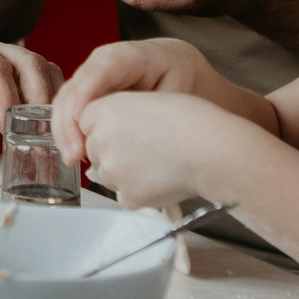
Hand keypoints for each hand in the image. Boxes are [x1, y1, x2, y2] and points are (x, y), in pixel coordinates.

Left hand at [0, 29, 59, 151]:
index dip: (4, 90)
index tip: (6, 120)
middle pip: (24, 60)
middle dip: (37, 92)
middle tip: (40, 126)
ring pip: (40, 71)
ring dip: (49, 98)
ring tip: (48, 129)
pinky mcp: (9, 94)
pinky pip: (40, 91)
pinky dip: (49, 107)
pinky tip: (47, 129)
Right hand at [49, 38, 217, 164]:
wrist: (175, 65)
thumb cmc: (177, 73)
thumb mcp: (176, 88)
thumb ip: (153, 108)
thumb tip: (134, 134)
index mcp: (124, 56)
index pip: (97, 73)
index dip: (84, 96)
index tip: (78, 121)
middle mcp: (99, 63)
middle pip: (73, 90)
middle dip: (68, 122)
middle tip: (74, 154)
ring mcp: (90, 77)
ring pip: (64, 101)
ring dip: (63, 131)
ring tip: (72, 159)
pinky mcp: (86, 93)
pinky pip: (69, 110)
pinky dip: (68, 132)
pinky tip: (75, 154)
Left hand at [74, 90, 228, 212]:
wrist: (211, 150)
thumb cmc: (189, 121)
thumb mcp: (146, 102)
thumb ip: (115, 117)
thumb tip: (94, 145)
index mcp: (103, 110)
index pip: (87, 122)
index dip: (110, 126)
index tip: (130, 130)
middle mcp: (100, 140)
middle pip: (94, 150)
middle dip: (113, 151)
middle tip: (147, 148)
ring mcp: (112, 171)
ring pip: (106, 174)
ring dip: (123, 172)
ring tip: (156, 162)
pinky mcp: (126, 196)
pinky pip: (123, 195)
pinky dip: (138, 191)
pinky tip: (160, 178)